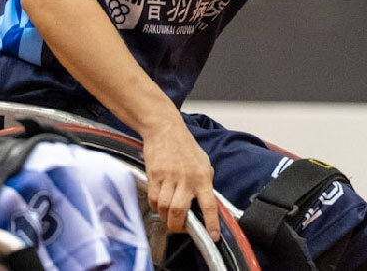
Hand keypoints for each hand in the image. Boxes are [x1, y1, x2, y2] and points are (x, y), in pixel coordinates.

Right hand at [140, 116, 219, 240]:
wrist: (165, 129)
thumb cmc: (185, 145)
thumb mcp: (203, 161)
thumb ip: (205, 180)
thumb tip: (208, 199)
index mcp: (202, 177)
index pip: (209, 205)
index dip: (211, 223)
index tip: (213, 237)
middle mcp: (186, 179)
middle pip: (179, 211)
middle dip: (177, 226)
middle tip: (178, 228)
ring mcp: (168, 177)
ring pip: (164, 207)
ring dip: (165, 216)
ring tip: (167, 216)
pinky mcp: (154, 175)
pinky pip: (152, 199)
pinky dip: (155, 207)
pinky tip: (158, 205)